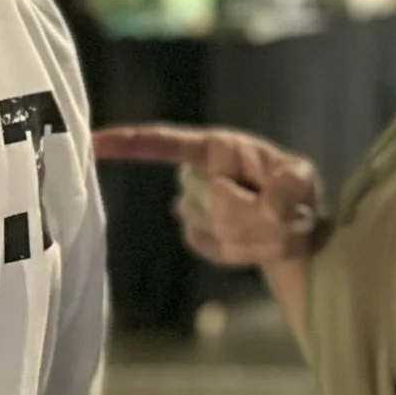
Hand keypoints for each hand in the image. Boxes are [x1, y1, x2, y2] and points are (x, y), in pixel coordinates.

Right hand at [91, 125, 322, 268]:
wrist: (293, 228)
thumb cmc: (295, 191)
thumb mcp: (303, 178)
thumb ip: (290, 186)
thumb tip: (269, 207)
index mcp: (215, 148)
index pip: (166, 143)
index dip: (129, 143)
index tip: (92, 142)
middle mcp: (197, 175)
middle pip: (216, 203)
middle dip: (258, 216)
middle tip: (287, 214)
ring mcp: (192, 209)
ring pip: (219, 230)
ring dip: (256, 235)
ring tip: (276, 226)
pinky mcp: (196, 237)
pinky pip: (215, 250)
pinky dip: (245, 252)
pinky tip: (256, 243)